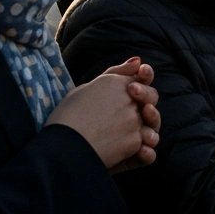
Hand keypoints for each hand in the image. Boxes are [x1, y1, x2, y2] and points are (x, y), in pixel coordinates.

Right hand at [45, 57, 159, 169]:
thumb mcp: (86, 88)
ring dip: (145, 127)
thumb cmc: (67, 116)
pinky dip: (143, 149)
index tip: (133, 92)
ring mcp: (135, 119)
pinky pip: (147, 143)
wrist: (63, 146)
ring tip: (125, 135)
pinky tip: (131, 152)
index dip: (140, 86)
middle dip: (146, 104)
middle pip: (151, 98)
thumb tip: (138, 61)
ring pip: (150, 121)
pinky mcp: (135, 140)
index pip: (141, 79)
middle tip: (132, 113)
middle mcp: (130, 98)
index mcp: (117, 82)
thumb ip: (115, 73)